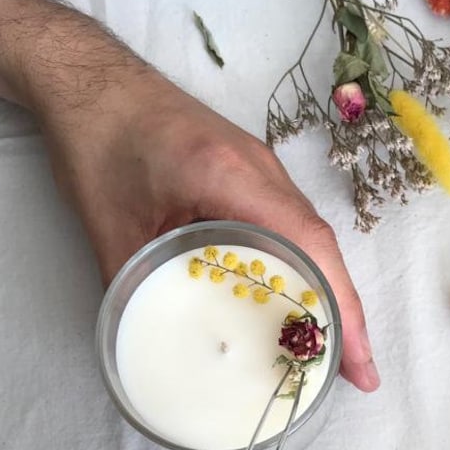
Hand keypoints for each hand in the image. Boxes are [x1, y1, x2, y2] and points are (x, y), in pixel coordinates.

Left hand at [0, 0, 378, 391]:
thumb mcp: (109, 226)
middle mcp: (262, 170)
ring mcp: (263, 168)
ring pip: (313, 237)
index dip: (340, 303)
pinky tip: (303, 299)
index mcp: (230, 177)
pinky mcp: (253, 173)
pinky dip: (309, 268)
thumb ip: (136, 288)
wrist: (91, 80)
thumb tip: (154, 346)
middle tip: (359, 370)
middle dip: (347, 310)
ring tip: (338, 345)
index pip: (307, 243)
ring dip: (332, 290)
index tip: (357, 359)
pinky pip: (294, 227)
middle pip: (322, 245)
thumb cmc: (96, 144)